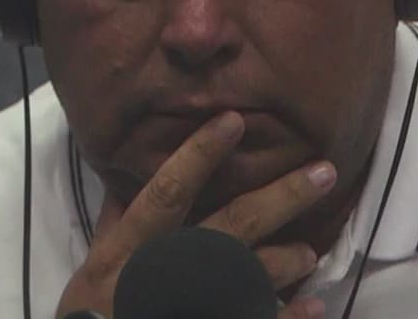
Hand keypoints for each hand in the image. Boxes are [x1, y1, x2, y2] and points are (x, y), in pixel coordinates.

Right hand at [54, 111, 336, 318]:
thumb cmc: (92, 311)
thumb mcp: (93, 263)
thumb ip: (116, 221)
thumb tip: (127, 174)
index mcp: (132, 247)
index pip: (168, 191)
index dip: (200, 155)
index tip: (234, 119)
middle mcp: (168, 268)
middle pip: (232, 225)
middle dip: (281, 197)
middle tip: (324, 172)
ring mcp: (194, 302)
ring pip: (251, 273)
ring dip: (286, 259)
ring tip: (311, 252)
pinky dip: (288, 317)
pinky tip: (314, 306)